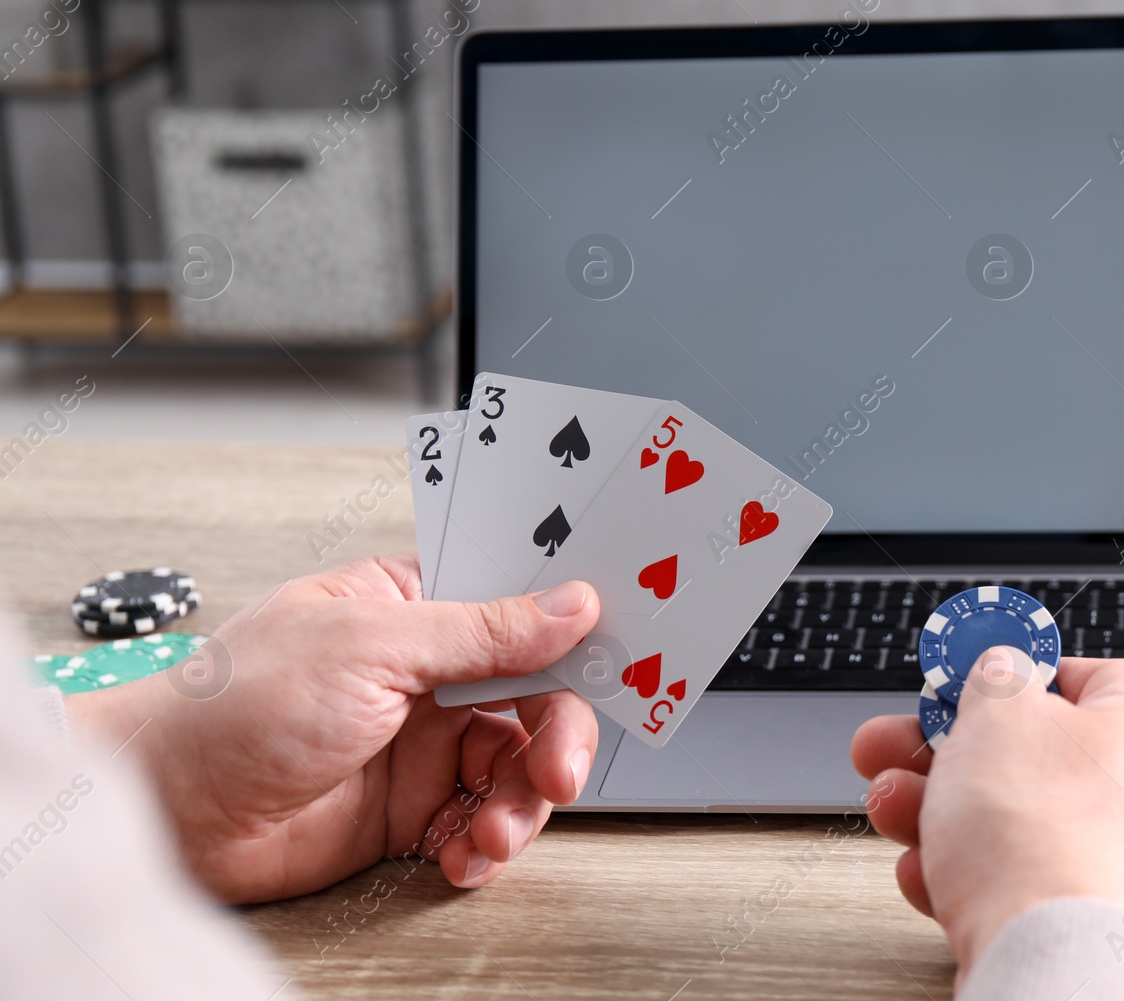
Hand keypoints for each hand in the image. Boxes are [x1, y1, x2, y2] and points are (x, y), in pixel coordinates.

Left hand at [66, 553, 600, 903]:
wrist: (168, 813)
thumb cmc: (234, 703)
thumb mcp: (370, 644)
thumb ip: (481, 630)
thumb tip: (570, 606)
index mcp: (412, 603)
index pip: (518, 602)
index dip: (573, 626)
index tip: (621, 650)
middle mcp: (426, 672)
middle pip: (536, 694)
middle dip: (559, 735)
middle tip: (563, 769)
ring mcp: (421, 743)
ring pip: (518, 765)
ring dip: (523, 802)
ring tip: (496, 830)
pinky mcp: (409, 810)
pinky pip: (482, 822)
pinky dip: (486, 844)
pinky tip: (467, 855)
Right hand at [851, 654, 1123, 974]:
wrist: (1054, 965)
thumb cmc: (1041, 835)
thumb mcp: (1000, 712)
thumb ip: (997, 676)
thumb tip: (1002, 667)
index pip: (1089, 677)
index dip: (1019, 672)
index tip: (966, 678)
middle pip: (1030, 753)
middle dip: (945, 749)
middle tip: (893, 745)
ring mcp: (1114, 867)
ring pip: (1011, 820)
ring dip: (937, 810)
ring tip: (890, 809)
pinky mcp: (1082, 924)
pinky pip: (1015, 882)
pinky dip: (964, 873)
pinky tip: (926, 875)